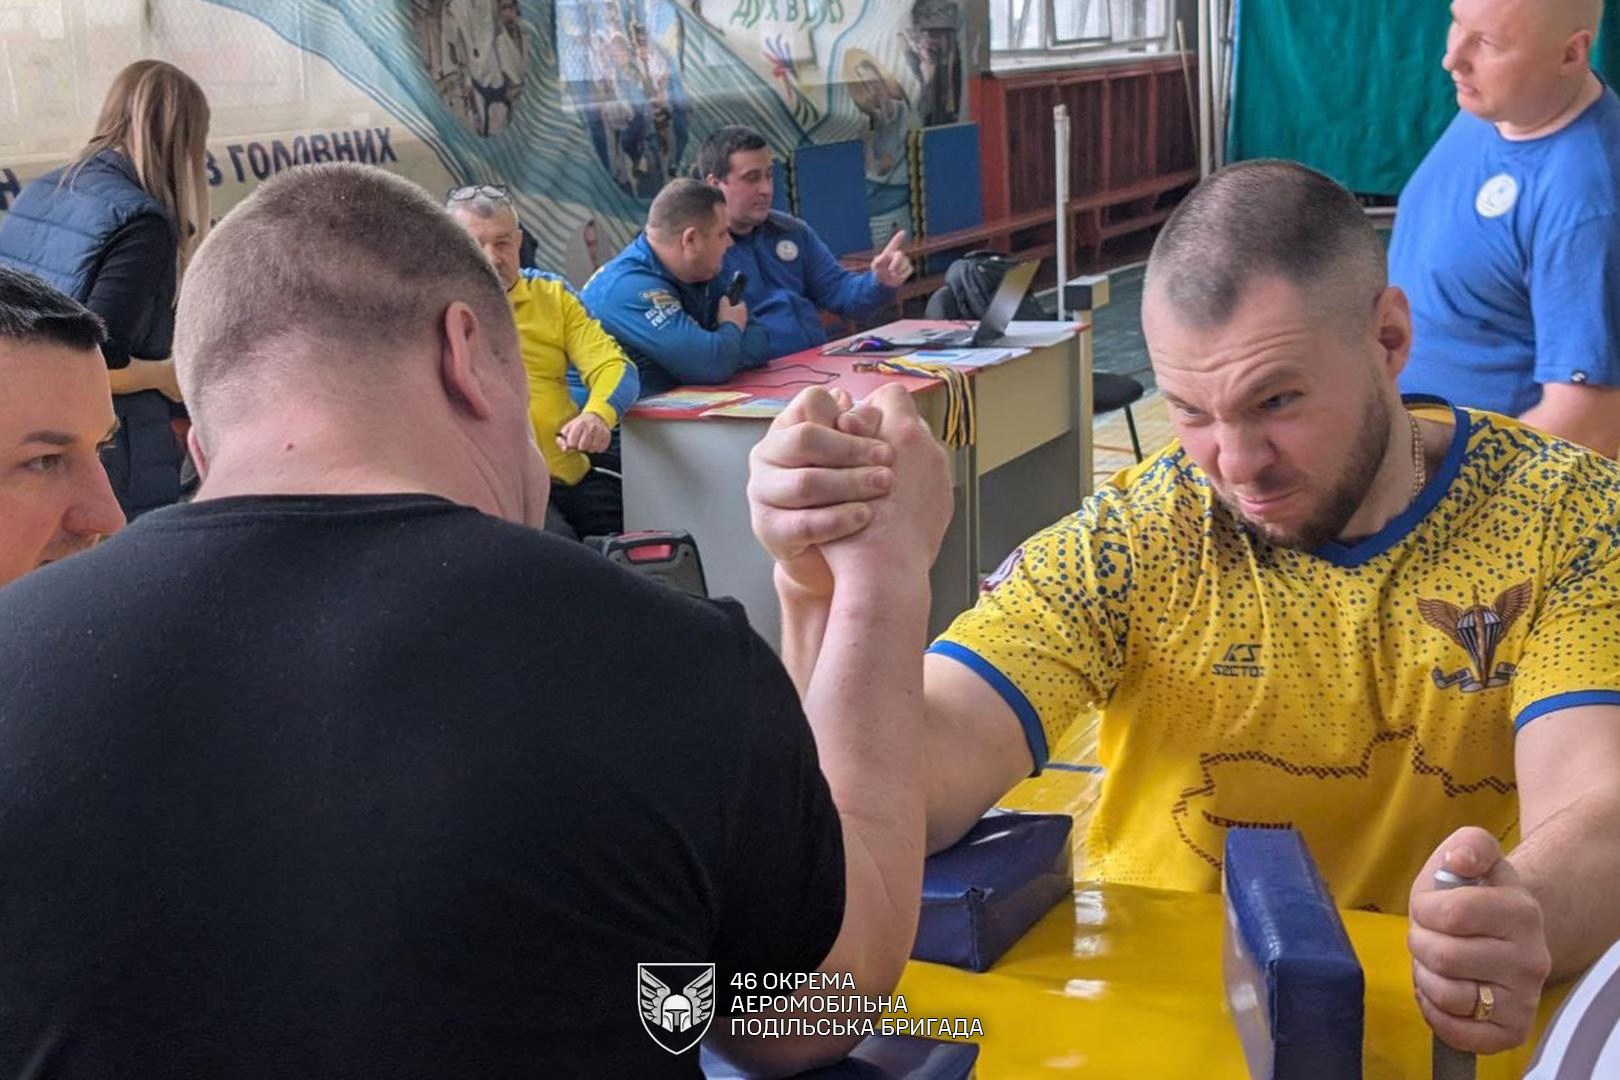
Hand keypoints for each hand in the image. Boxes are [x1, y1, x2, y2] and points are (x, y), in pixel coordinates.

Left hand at [557, 411, 611, 453]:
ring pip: (592, 449)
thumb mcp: (568, 428)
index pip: (572, 443)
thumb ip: (562, 439)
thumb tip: (564, 449)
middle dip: (580, 447)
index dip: (571, 445)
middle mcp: (591, 427)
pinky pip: (600, 449)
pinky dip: (597, 448)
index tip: (572, 442)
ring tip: (588, 442)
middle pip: (582, 447)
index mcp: (579, 424)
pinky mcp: (607, 436)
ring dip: (589, 448)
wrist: (596, 416)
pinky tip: (595, 442)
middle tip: (581, 442)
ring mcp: (600, 431)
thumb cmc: (579, 424)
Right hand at [717, 296, 747, 329]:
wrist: (729, 334)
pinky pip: (738, 325)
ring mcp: (744, 323)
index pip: (741, 301)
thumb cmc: (727, 318)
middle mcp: (745, 315)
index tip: (730, 302)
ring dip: (734, 318)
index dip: (735, 301)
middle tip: (727, 310)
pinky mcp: (741, 330)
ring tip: (726, 319)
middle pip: (740, 310)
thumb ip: (724, 300)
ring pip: (739, 318)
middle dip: (735, 310)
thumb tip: (725, 297)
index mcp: (743, 307)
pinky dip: (734, 324)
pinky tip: (728, 325)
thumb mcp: (723, 306)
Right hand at [747, 387, 894, 598]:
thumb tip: (855, 404)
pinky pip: (804, 522)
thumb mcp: (850, 458)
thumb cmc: (843, 496)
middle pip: (805, 438)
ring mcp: (763, 493)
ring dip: (850, 482)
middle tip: (889, 459)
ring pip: (805, 482)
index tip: (882, 433)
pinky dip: (839, 518)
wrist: (827, 557)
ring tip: (885, 485)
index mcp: (787, 428)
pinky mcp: (769, 529)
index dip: (848, 415)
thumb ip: (854, 430)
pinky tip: (866, 515)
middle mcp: (767, 455)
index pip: (809, 402)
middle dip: (852, 448)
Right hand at [819, 382, 950, 582]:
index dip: (868, 408)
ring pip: (918, 454)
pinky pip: (927, 481)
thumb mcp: (831, 469)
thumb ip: (843, 435)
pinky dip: (911, 488)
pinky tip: (889, 509)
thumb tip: (847, 413)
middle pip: (907, 424)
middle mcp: (929, 449)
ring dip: (899, 463)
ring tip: (872, 488)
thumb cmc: (850, 527)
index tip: (852, 431)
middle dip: (884, 437)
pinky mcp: (944, 502)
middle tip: (859, 460)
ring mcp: (941, 477)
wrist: (884, 576)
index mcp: (903, 433)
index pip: (890, 395)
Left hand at [870, 231, 913, 288]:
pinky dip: (902, 275)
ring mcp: (904, 261)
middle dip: (896, 263)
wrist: (884, 281)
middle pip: (900, 255)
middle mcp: (897, 255)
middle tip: (890, 270)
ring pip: (904, 264)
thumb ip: (878, 260)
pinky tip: (897, 276)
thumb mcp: (875, 266)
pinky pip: (908, 270)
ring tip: (892, 274)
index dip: (898, 238)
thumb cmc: (878, 271)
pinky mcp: (908, 268)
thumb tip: (883, 256)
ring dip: (898, 271)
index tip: (903, 232)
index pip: (894, 243)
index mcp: (889, 252)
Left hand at [1407, 827, 1551, 1053]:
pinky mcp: (1511, 1030)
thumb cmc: (1475, 891)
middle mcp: (1531, 959)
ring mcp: (1524, 998)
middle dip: (1420, 943)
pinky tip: (1440, 992)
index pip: (1450, 914)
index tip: (1429, 907)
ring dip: (1425, 977)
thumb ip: (1469, 844)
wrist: (1507, 930)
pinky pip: (1458, 1033)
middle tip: (1430, 936)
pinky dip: (1435, 1013)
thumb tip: (1459, 861)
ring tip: (1436, 963)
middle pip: (1443, 956)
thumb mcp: (1473, 854)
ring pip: (1448, 995)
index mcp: (1521, 911)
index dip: (1424, 909)